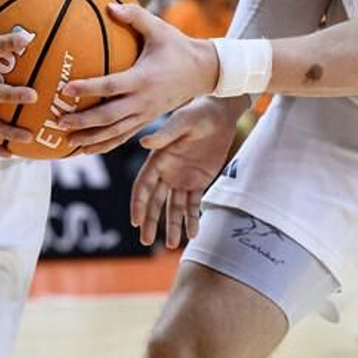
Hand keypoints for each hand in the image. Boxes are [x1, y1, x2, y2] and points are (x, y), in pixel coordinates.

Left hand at [57, 2, 219, 153]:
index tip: (66, 88)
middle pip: (109, 116)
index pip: (111, 86)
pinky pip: (123, 136)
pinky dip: (105, 144)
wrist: (203, 71)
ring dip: (91, 138)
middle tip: (59, 121)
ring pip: (115, 132)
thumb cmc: (177, 46)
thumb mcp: (159, 28)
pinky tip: (87, 149)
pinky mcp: (147, 120)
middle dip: (83, 121)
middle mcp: (143, 100)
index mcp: (143, 78)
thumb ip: (135, 16)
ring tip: (67, 141)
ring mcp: (145, 113)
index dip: (88, 88)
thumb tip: (109, 6)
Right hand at [129, 96, 245, 247]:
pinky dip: (192, 219)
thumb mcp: (182, 122)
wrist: (221, 113)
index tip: (136, 222)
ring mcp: (182, 179)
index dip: (138, 204)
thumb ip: (165, 135)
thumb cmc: (198, 113)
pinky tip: (193, 234)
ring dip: (172, 225)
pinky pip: (194, 204)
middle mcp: (167, 172)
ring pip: (174, 207)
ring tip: (172, 245)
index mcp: (157, 159)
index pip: (143, 186)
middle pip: (155, 202)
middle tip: (146, 242)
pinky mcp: (199, 182)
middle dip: (151, 222)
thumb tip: (144, 142)